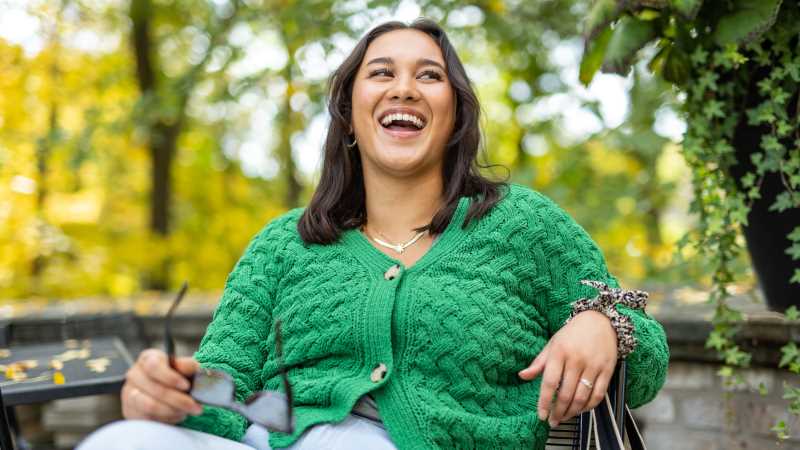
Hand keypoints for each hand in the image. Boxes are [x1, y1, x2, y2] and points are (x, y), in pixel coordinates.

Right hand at [122, 348, 203, 422]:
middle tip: (196, 407)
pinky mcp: (130, 410)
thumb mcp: (183, 367)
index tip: (187, 386)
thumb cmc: (175, 375)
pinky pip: (148, 418)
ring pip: (150, 406)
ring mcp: (129, 393)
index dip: (171, 378)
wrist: (162, 391)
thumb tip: (200, 367)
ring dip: (173, 411)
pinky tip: (177, 415)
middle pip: (156, 389)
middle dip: (180, 400)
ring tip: (187, 411)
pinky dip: (166, 418)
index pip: (154, 366)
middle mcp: (134, 374)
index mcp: (148, 358)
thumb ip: (190, 365)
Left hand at [518, 310, 617, 426]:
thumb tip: (522, 376)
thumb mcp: (552, 344)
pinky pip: (598, 395)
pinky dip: (589, 406)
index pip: (550, 382)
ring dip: (572, 412)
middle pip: (566, 394)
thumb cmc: (572, 334)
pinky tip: (581, 410)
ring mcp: (593, 366)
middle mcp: (576, 360)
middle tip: (553, 421)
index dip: (544, 402)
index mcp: (559, 352)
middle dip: (558, 411)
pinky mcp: (607, 370)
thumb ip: (538, 363)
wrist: (600, 321)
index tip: (541, 415)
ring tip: (565, 417)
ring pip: (582, 397)